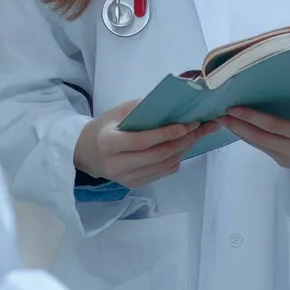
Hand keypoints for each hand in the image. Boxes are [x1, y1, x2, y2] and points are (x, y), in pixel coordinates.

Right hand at [74, 99, 220, 187]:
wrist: (86, 154)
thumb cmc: (104, 128)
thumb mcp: (117, 112)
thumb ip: (142, 109)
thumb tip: (173, 103)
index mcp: (109, 144)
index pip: (143, 141)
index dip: (167, 134)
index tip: (188, 124)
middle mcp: (117, 165)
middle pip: (158, 155)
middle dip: (184, 141)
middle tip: (202, 127)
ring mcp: (127, 179)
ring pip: (164, 165)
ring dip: (185, 149)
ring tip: (200, 134)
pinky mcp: (134, 185)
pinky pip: (162, 172)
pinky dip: (177, 158)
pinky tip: (185, 145)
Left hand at [217, 97, 289, 177]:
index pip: (272, 125)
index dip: (251, 117)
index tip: (235, 108)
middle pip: (259, 138)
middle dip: (238, 127)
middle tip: (220, 116)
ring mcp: (288, 159)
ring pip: (259, 146)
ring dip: (241, 134)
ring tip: (226, 123)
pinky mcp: (287, 163)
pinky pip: (265, 150)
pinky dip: (251, 140)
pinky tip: (243, 132)